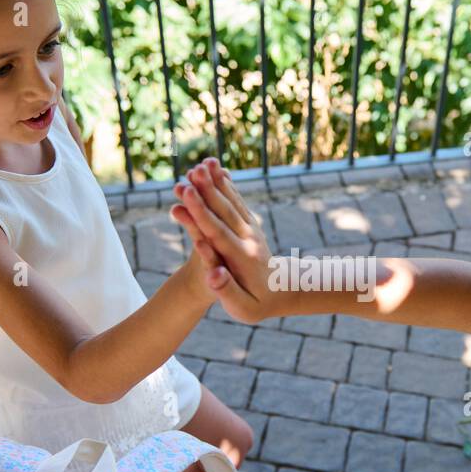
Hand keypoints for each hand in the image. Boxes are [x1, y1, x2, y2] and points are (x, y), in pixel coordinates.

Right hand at [169, 158, 281, 322]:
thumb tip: (212, 275)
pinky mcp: (249, 223)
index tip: (187, 197)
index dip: (201, 214)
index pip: (217, 233)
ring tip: (201, 164)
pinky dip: (226, 184)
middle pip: (224, 212)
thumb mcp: (243, 308)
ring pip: (231, 201)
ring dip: (216, 182)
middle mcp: (247, 239)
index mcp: (241, 258)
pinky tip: (215, 168)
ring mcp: (250, 229)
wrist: (283, 291)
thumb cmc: (256, 304)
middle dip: (206, 192)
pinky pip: (236, 200)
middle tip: (190, 173)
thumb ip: (227, 292)